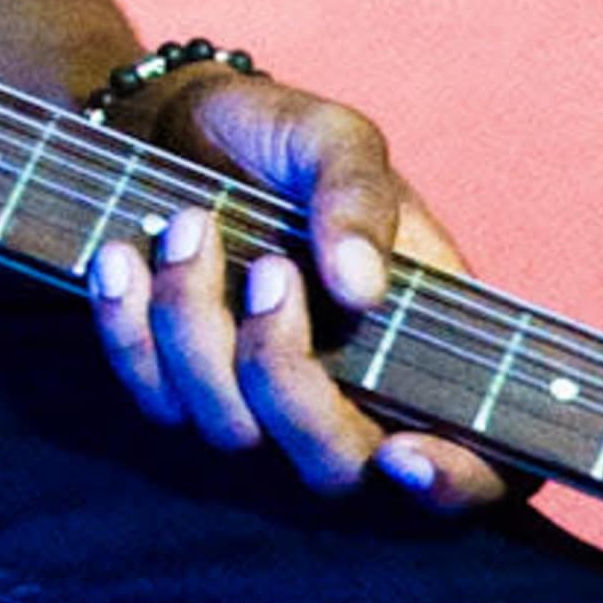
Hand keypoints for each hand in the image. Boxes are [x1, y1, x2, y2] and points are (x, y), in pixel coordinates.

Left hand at [81, 60, 501, 506]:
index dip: (457, 483)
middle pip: (333, 467)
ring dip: (200, 327)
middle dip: (289, 380)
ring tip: (189, 225)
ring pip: (231, 432)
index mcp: (424, 339)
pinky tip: (123, 258)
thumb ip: (359, 198)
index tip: (403, 455)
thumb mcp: (332, 137)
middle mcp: (348, 389)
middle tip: (269, 270)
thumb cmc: (276, 134)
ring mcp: (258, 396)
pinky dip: (132, 329)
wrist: (173, 118)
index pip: (479, 461)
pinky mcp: (179, 384)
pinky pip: (154, 400)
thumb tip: (362, 287)